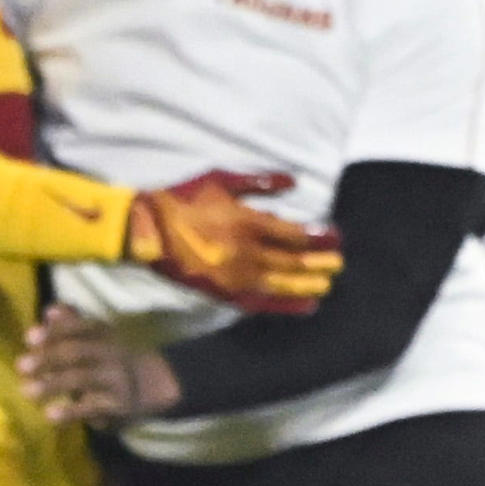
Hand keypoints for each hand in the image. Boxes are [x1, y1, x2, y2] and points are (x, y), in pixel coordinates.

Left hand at [23, 307, 181, 426]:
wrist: (151, 386)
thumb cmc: (107, 360)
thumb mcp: (94, 339)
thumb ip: (71, 324)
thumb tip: (50, 311)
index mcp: (102, 334)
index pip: (79, 327)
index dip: (55, 331)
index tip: (29, 338)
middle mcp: (110, 353)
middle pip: (77, 352)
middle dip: (48, 358)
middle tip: (21, 366)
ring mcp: (114, 380)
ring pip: (82, 379)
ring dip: (52, 384)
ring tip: (27, 392)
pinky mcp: (116, 406)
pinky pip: (92, 409)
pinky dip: (70, 412)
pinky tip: (50, 415)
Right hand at [130, 170, 338, 308]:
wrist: (146, 230)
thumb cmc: (182, 199)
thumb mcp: (221, 180)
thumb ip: (259, 183)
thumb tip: (293, 182)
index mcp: (246, 223)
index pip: (293, 234)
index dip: (318, 237)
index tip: (335, 237)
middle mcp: (246, 253)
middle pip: (293, 261)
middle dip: (319, 262)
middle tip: (339, 263)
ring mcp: (235, 276)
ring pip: (281, 283)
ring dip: (308, 284)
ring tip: (327, 284)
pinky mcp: (223, 292)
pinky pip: (261, 303)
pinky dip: (285, 305)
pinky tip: (306, 305)